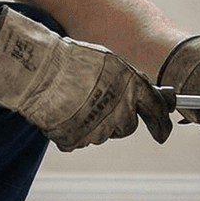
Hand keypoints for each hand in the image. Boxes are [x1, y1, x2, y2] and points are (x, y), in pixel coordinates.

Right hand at [0, 7, 175, 151]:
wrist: (37, 69)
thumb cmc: (72, 60)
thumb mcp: (109, 62)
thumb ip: (132, 81)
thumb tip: (150, 97)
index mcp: (131, 87)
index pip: (156, 111)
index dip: (161, 124)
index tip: (162, 133)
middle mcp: (120, 110)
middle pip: (128, 127)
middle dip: (118, 119)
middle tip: (98, 103)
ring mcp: (97, 129)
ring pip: (103, 134)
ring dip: (94, 122)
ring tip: (73, 101)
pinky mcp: (76, 140)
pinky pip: (80, 140)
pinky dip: (72, 130)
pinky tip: (62, 111)